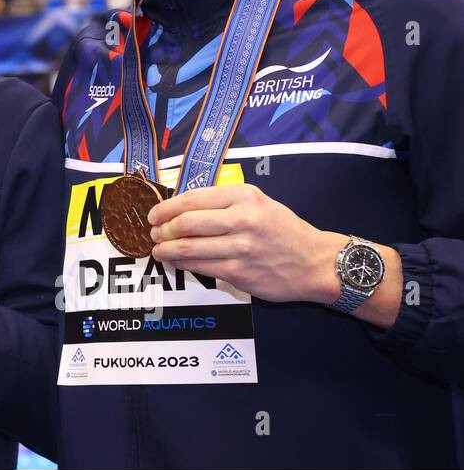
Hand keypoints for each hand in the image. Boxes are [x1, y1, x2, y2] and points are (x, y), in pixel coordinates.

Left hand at [148, 183, 345, 303]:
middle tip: (153, 234)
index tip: (154, 215)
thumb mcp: (258, 203)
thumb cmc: (283, 231)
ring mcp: (240, 247)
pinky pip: (200, 266)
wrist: (316, 263)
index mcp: (244, 196)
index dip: (166, 208)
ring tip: (159, 250)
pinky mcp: (239, 272)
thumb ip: (224, 202)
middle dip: (161, 230)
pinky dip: (182, 264)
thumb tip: (181, 208)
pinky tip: (176, 263)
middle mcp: (242, 219)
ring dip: (165, 250)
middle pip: (184, 223)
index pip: (192, 199)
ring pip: (187, 247)